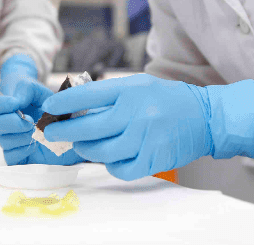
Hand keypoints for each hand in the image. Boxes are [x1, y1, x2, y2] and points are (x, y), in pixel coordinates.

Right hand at [0, 96, 83, 164]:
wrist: (56, 118)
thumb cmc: (42, 102)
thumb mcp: (37, 90)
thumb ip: (25, 89)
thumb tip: (17, 102)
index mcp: (5, 108)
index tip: (15, 102)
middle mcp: (4, 125)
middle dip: (14, 122)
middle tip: (30, 120)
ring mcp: (10, 141)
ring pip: (5, 142)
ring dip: (22, 136)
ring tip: (36, 132)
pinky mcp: (19, 156)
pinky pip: (11, 158)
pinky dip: (23, 151)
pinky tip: (34, 145)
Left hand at [41, 74, 212, 179]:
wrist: (205, 117)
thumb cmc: (167, 99)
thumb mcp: (139, 85)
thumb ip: (110, 95)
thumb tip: (75, 106)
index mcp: (131, 89)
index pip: (89, 95)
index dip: (64, 102)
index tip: (49, 107)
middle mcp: (136, 113)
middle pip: (89, 128)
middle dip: (64, 131)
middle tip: (52, 132)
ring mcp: (145, 138)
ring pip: (101, 151)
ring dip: (85, 150)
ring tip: (80, 146)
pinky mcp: (153, 159)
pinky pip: (121, 168)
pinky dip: (110, 165)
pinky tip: (108, 158)